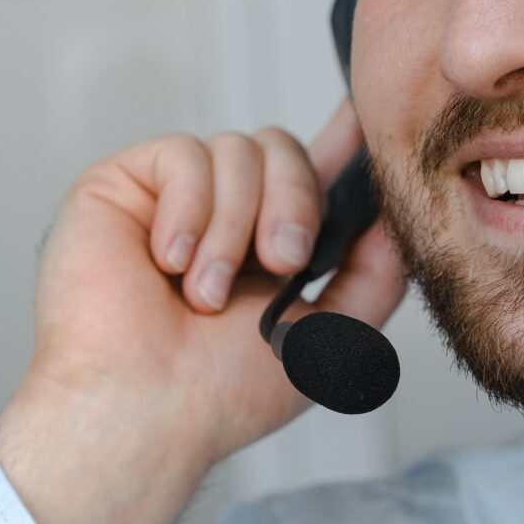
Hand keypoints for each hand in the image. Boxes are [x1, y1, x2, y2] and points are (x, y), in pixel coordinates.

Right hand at [0, 100, 405, 523]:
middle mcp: (228, 213)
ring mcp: (177, 198)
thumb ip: (375, 277)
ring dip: (235, 228)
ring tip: (206, 294)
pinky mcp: (127, 184)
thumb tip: (396, 220)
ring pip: (238, 149)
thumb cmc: (225, 392)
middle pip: (284, 147)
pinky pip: (183, 155)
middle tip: (284, 262)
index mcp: (272, 241)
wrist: (146, 411)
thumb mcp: (330, 338)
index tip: (369, 112)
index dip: (343, 136)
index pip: (313, 169)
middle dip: (297, 201)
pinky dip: (188, 212)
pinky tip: (168, 264)